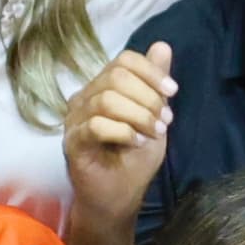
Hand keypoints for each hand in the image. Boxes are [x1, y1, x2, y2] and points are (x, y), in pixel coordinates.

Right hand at [61, 40, 176, 225]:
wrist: (118, 198)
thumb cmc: (134, 159)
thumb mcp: (154, 117)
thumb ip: (155, 84)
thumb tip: (162, 45)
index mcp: (104, 87)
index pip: (124, 60)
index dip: (151, 72)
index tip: (172, 92)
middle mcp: (85, 97)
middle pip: (116, 76)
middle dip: (147, 98)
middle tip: (163, 122)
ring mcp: (75, 119)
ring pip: (107, 99)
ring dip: (139, 116)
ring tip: (152, 134)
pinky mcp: (72, 141)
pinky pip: (95, 125)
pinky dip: (123, 132)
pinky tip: (136, 143)